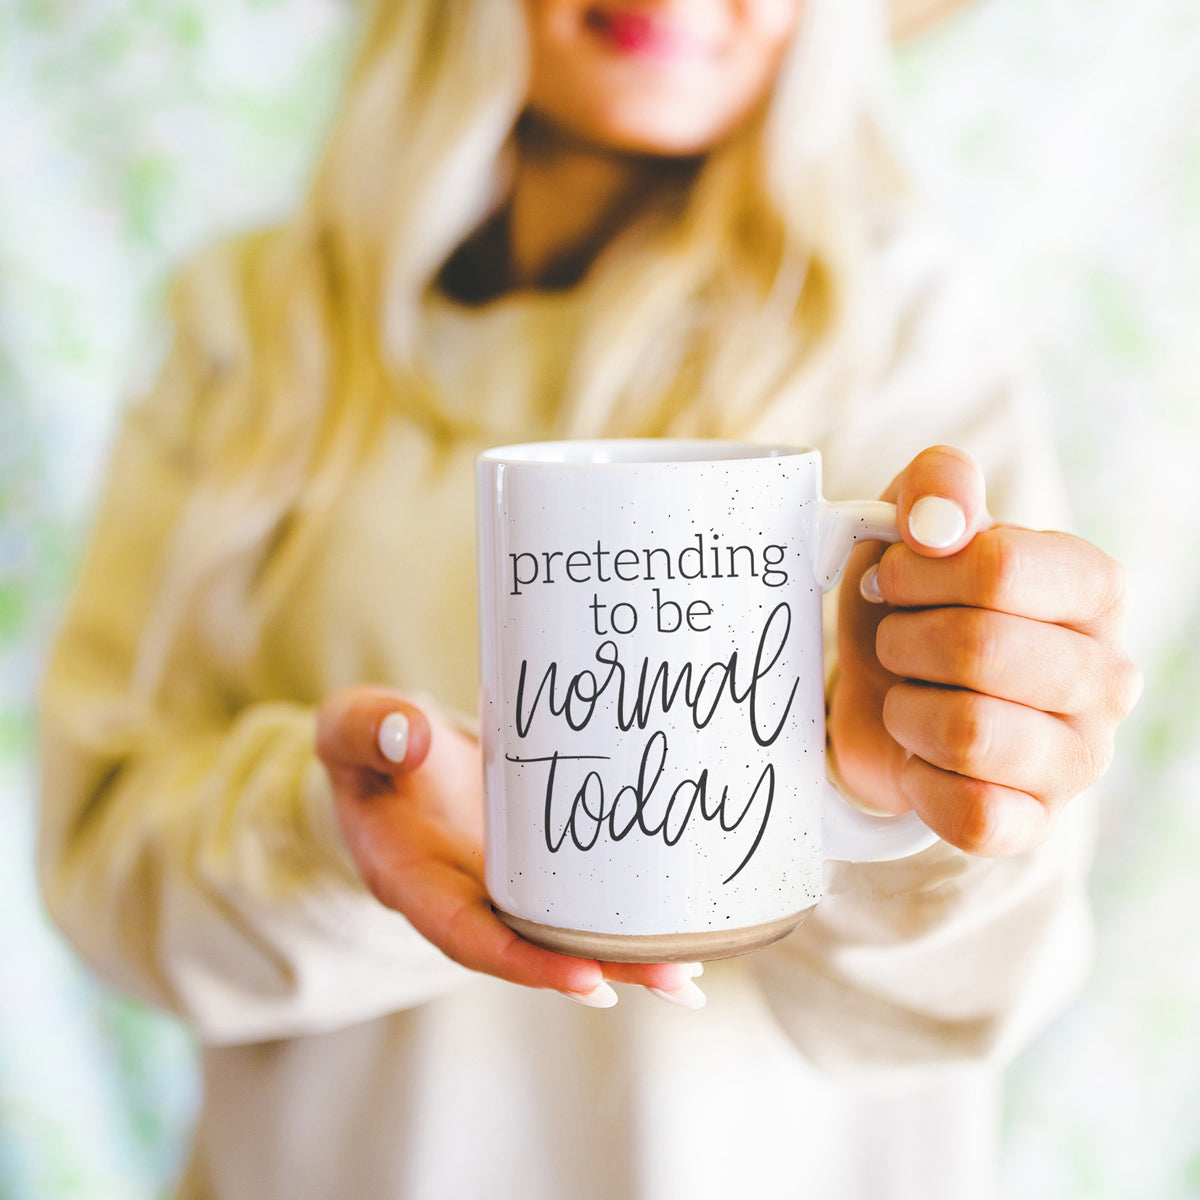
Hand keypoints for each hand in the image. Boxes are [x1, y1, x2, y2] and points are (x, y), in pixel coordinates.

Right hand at [315, 687, 705, 1007]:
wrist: (390, 754)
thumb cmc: (368, 746)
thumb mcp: (351, 729)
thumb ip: (368, 731)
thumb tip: (407, 736)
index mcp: (412, 879)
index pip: (467, 934)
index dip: (524, 961)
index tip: (585, 978)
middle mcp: (461, 897)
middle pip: (531, 948)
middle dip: (603, 967)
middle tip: (674, 974)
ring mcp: (501, 886)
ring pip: (562, 934)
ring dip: (626, 956)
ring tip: (688, 968)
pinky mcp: (533, 866)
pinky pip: (575, 900)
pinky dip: (621, 921)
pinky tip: (676, 932)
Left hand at [828, 446, 1141, 855]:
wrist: (880, 695)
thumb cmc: (912, 603)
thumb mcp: (913, 527)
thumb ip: (934, 487)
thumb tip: (939, 520)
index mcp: (1091, 587)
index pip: (999, 566)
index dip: (917, 571)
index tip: (892, 579)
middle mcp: (1106, 674)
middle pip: (979, 648)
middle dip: (903, 641)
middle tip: (895, 642)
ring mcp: (1080, 757)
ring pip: (971, 733)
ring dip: (906, 709)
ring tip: (908, 697)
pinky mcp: (1037, 822)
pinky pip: (970, 814)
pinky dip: (918, 782)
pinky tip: (919, 758)